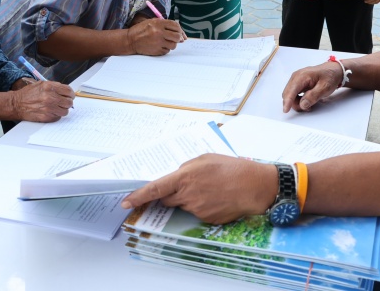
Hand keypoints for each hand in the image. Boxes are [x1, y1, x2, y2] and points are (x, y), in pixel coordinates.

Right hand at [8, 80, 74, 121]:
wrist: (16, 104)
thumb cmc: (27, 94)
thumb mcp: (41, 84)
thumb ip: (54, 86)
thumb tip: (65, 91)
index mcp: (49, 87)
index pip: (68, 91)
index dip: (70, 94)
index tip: (70, 95)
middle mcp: (50, 97)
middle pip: (69, 102)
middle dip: (67, 102)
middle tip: (64, 102)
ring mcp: (48, 108)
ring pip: (65, 111)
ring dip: (62, 109)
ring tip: (57, 108)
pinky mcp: (46, 117)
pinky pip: (58, 117)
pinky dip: (56, 115)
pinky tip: (50, 112)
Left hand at [121, 155, 277, 224]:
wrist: (253, 186)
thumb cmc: (231, 167)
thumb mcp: (205, 158)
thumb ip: (186, 167)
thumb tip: (176, 175)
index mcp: (185, 177)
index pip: (155, 189)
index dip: (138, 196)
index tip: (126, 202)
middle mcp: (188, 195)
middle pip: (168, 199)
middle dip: (172, 194)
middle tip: (189, 185)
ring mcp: (197, 210)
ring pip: (184, 206)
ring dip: (191, 199)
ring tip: (211, 188)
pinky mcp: (207, 220)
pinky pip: (198, 213)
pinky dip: (204, 206)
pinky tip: (217, 197)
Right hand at [127, 18, 184, 54]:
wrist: (131, 40)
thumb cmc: (141, 30)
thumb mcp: (152, 22)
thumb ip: (165, 25)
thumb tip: (179, 32)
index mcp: (158, 23)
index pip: (175, 25)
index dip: (180, 30)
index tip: (182, 34)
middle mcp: (159, 32)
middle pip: (177, 36)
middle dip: (179, 38)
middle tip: (178, 39)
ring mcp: (158, 42)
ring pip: (173, 45)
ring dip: (172, 44)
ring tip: (166, 42)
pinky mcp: (157, 50)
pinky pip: (167, 51)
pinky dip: (166, 49)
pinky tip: (160, 46)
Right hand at [282, 63, 343, 111]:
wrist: (333, 70)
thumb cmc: (330, 76)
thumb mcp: (325, 87)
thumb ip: (313, 96)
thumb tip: (302, 104)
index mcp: (302, 76)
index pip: (291, 90)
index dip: (287, 101)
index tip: (286, 110)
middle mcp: (296, 76)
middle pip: (287, 94)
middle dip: (294, 103)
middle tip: (307, 108)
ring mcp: (295, 79)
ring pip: (289, 94)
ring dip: (296, 102)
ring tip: (309, 104)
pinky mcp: (297, 82)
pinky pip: (293, 93)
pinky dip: (297, 99)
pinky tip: (306, 100)